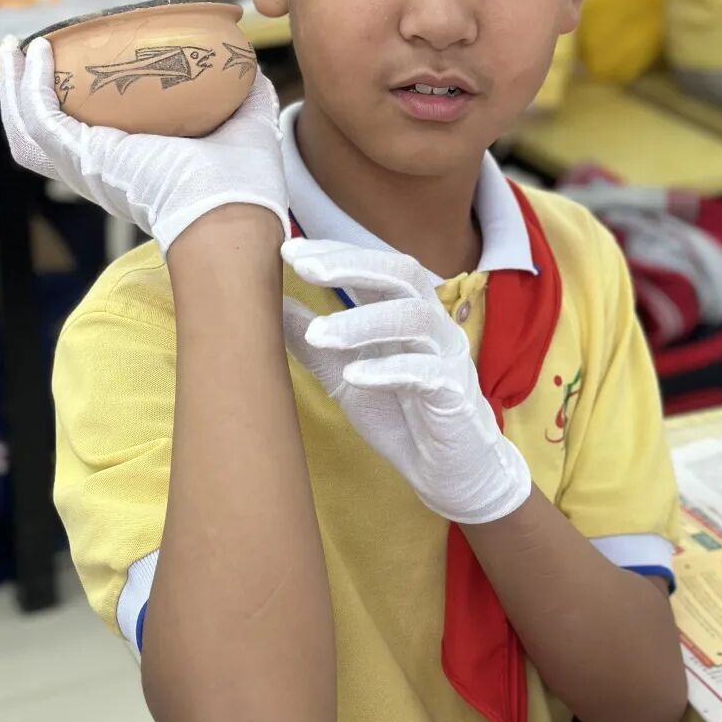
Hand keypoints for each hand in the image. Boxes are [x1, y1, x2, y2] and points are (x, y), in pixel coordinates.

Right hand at [0, 35, 288, 253]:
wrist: (235, 210)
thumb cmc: (244, 184)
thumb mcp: (246, 125)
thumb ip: (246, 94)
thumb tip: (247, 63)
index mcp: (133, 169)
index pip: (87, 140)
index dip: (71, 105)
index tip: (69, 67)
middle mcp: (103, 173)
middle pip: (43, 135)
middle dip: (24, 93)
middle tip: (24, 53)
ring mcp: (88, 167)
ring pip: (27, 127)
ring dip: (13, 85)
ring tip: (12, 48)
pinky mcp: (83, 157)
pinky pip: (40, 117)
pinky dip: (30, 85)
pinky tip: (37, 53)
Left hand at [281, 241, 531, 524]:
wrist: (447, 473)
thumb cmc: (399, 416)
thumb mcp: (343, 373)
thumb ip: (309, 339)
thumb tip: (266, 305)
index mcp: (406, 312)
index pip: (375, 265)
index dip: (336, 252)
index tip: (289, 249)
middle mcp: (433, 324)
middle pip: (402, 273)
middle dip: (352, 265)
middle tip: (304, 268)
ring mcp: (449, 356)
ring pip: (414, 318)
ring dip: (362, 321)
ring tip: (317, 335)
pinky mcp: (455, 394)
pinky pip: (427, 371)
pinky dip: (388, 369)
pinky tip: (353, 376)